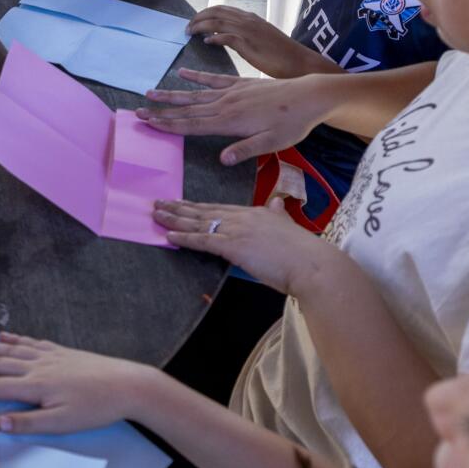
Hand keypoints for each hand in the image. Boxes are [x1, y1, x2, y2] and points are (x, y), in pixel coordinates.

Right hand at [0, 334, 151, 434]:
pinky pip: (30, 342)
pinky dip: (13, 339)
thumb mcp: (62, 423)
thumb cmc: (95, 408)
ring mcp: (48, 357)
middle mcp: (36, 367)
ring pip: (10, 350)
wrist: (126, 384)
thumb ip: (28, 422)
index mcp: (34, 387)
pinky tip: (3, 336)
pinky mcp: (60, 352)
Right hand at [137, 68, 333, 165]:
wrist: (310, 95)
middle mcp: (226, 104)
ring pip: (195, 94)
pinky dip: (196, 77)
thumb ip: (246, 149)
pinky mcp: (240, 84)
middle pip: (187, 109)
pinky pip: (213, 79)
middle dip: (162, 111)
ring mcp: (232, 92)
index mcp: (230, 121)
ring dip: (172, 94)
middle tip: (138, 111)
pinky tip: (182, 73)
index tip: (148, 123)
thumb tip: (222, 159)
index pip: (192, 124)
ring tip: (151, 93)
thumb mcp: (272, 142)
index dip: (169, 125)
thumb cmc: (293, 123)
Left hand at [152, 199, 341, 293]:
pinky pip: (202, 240)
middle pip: (205, 211)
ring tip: (156, 215)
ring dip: (175, 219)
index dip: (199, 206)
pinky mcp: (234, 246)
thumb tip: (277, 204)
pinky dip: (184, 238)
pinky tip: (169, 236)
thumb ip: (279, 216)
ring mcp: (238, 230)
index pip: (221, 208)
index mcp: (257, 213)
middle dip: (180, 207)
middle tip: (159, 203)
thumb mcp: (289, 228)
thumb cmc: (304, 254)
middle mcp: (244, 217)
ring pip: (199, 222)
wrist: (312, 265)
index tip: (183, 203)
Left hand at [186, 7, 331, 78]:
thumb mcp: (261, 38)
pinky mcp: (249, 44)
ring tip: (190, 33)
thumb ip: (244, 34)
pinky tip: (207, 42)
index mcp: (251, 18)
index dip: (205, 13)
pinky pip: (226, 36)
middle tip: (187, 28)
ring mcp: (248, 31)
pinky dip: (214, 37)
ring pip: (217, 21)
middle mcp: (248, 20)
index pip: (222, 9)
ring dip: (200, 26)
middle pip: (216, 12)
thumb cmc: (281, 55)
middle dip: (198, 17)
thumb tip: (227, 37)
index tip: (195, 21)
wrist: (299, 61)